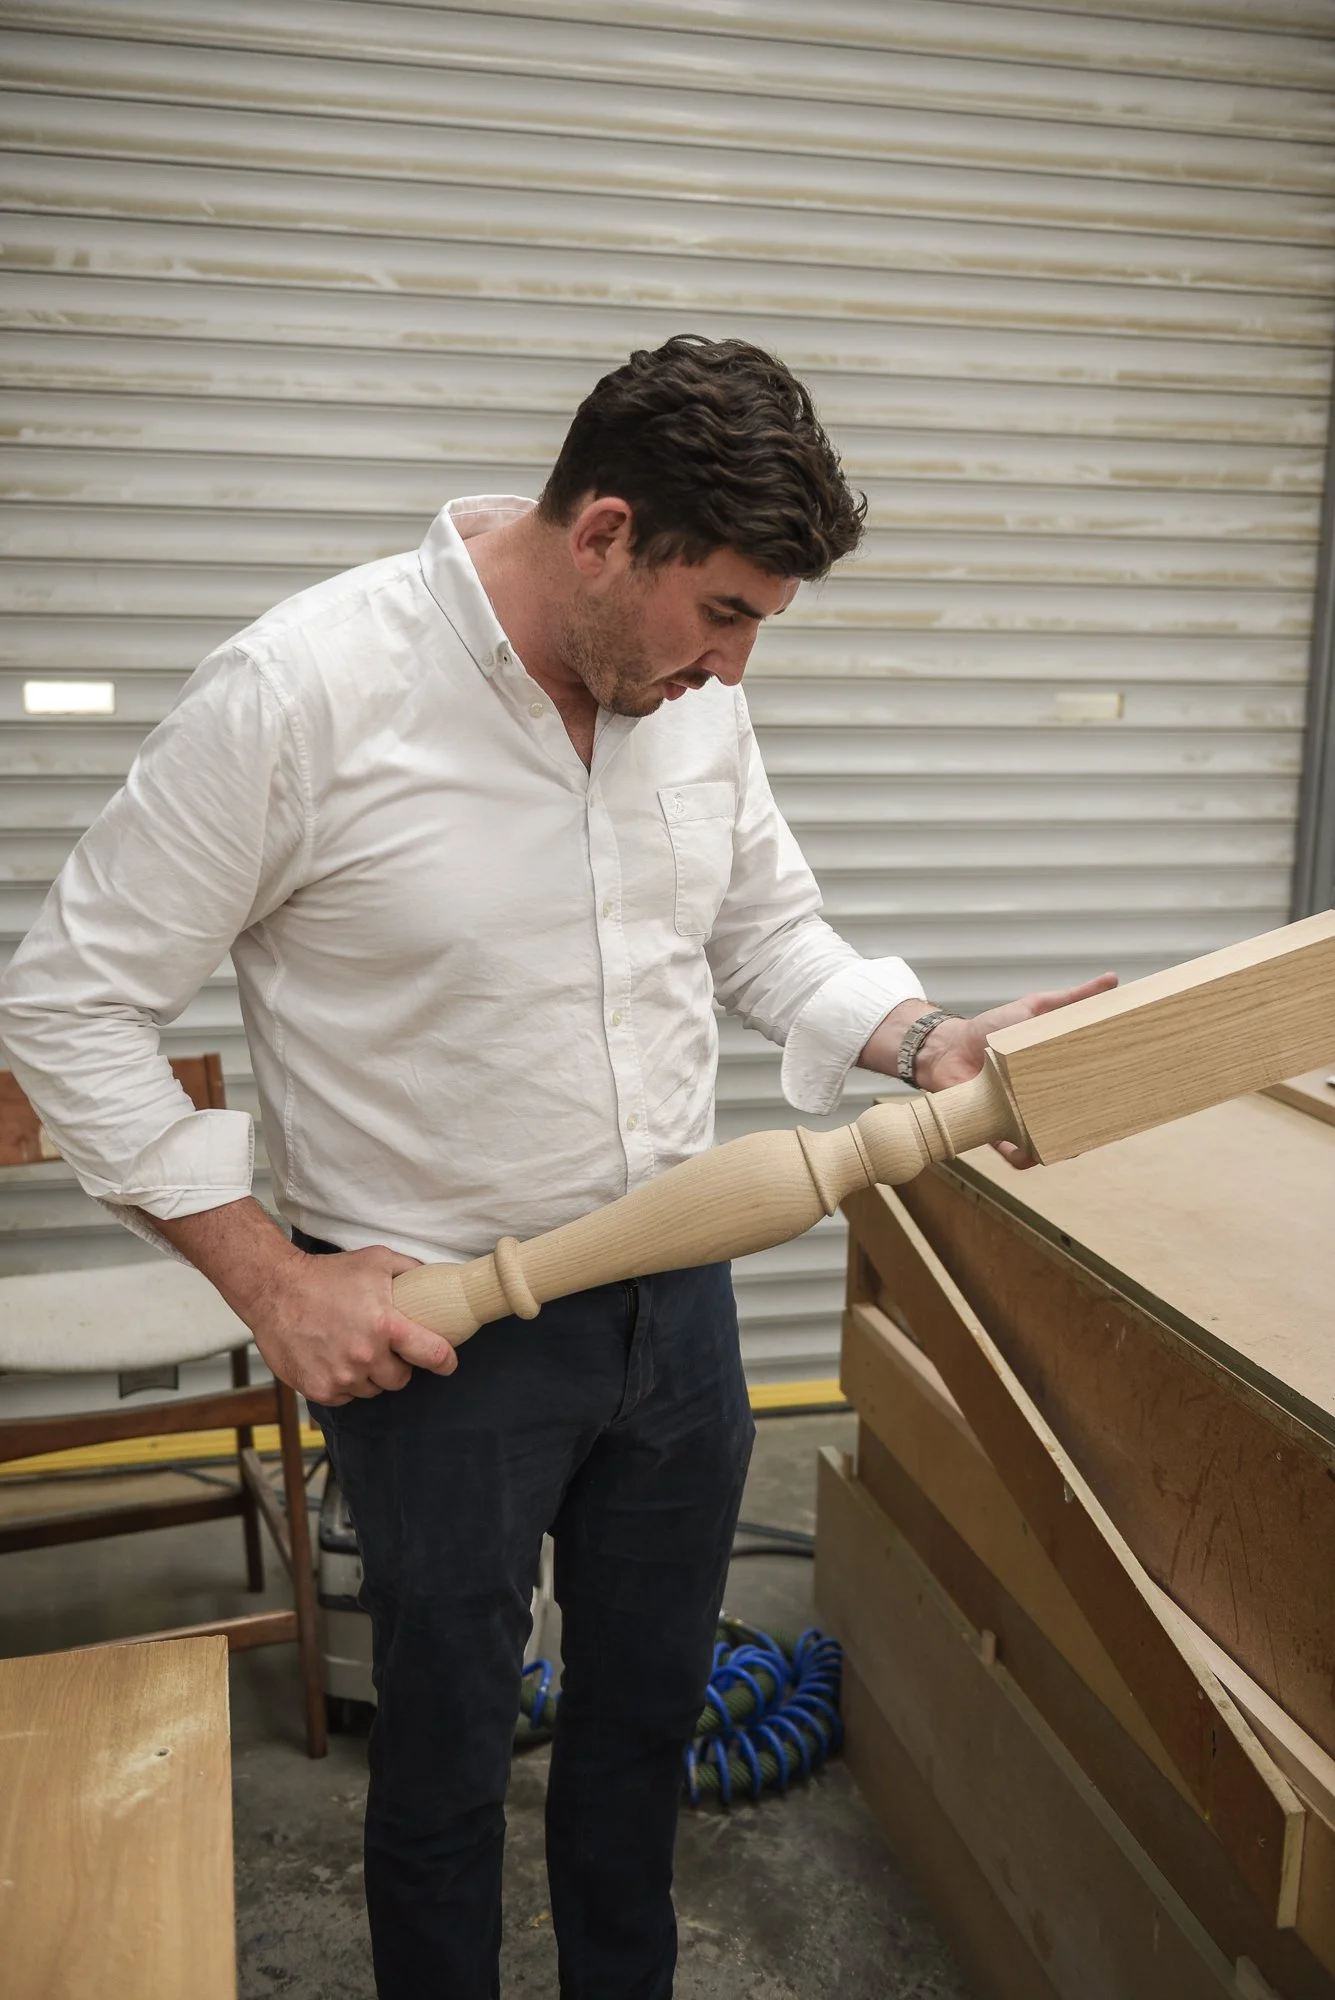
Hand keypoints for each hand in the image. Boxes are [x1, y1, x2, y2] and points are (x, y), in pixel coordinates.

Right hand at [248, 1243, 457, 1405]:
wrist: (275, 1289)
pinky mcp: (318, 1388)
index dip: (445, 1360)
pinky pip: (345, 1397)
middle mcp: (365, 1355)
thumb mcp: (376, 1261)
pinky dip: (344, 1384)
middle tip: (384, 1348)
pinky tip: (334, 1359)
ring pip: (372, 1389)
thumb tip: (437, 1281)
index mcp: (385, 1324)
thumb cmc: (326, 1274)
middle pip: (400, 1379)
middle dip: (398, 1366)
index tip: (447, 1362)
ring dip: (369, 1375)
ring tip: (353, 1349)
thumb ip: (410, 1271)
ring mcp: (340, 1375)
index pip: (432, 1354)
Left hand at [916, 973, 1117, 1166]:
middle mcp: (1039, 1102)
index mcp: (1053, 1077)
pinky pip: (1013, 1153)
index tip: (1127, 1102)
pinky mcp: (995, 1130)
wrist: (947, 1047)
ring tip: (1074, 1145)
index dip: (1106, 1100)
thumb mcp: (1035, 1009)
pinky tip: (1035, 1156)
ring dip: (1061, 1147)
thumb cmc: (990, 1029)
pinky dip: (1024, 1158)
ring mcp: (1019, 1117)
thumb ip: (1071, 999)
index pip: (1087, 1093)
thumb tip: (1112, 980)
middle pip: (1072, 1123)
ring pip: (1047, 1143)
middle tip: (1104, 1126)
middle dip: (1089, 1129)